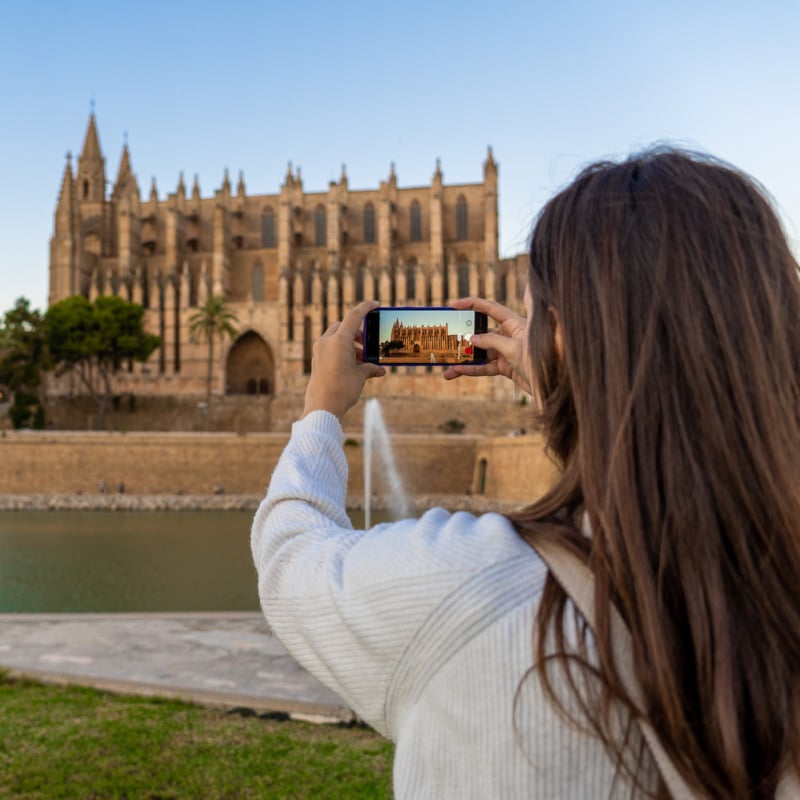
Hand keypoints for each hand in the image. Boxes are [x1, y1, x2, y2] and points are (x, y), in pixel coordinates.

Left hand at [300, 300, 385, 420]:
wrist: (322, 407)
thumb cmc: (342, 390)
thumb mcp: (360, 376)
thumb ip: (370, 368)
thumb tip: (380, 370)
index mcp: (339, 340)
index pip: (354, 316)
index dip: (366, 308)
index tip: (376, 304)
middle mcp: (327, 341)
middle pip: (343, 326)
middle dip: (357, 332)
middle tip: (368, 342)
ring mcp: (319, 350)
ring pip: (336, 337)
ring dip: (350, 344)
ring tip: (363, 360)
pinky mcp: (316, 360)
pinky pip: (330, 348)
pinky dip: (342, 351)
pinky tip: (352, 366)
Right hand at [442, 297, 531, 394]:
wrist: (553, 385)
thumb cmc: (540, 361)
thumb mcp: (513, 349)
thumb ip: (491, 341)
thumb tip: (472, 339)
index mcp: (514, 323)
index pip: (490, 308)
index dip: (472, 304)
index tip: (454, 305)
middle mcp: (509, 335)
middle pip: (481, 332)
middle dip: (463, 336)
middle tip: (446, 338)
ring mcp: (507, 351)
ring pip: (481, 353)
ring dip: (464, 359)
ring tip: (447, 366)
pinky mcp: (506, 366)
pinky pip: (485, 366)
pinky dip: (472, 369)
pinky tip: (457, 372)